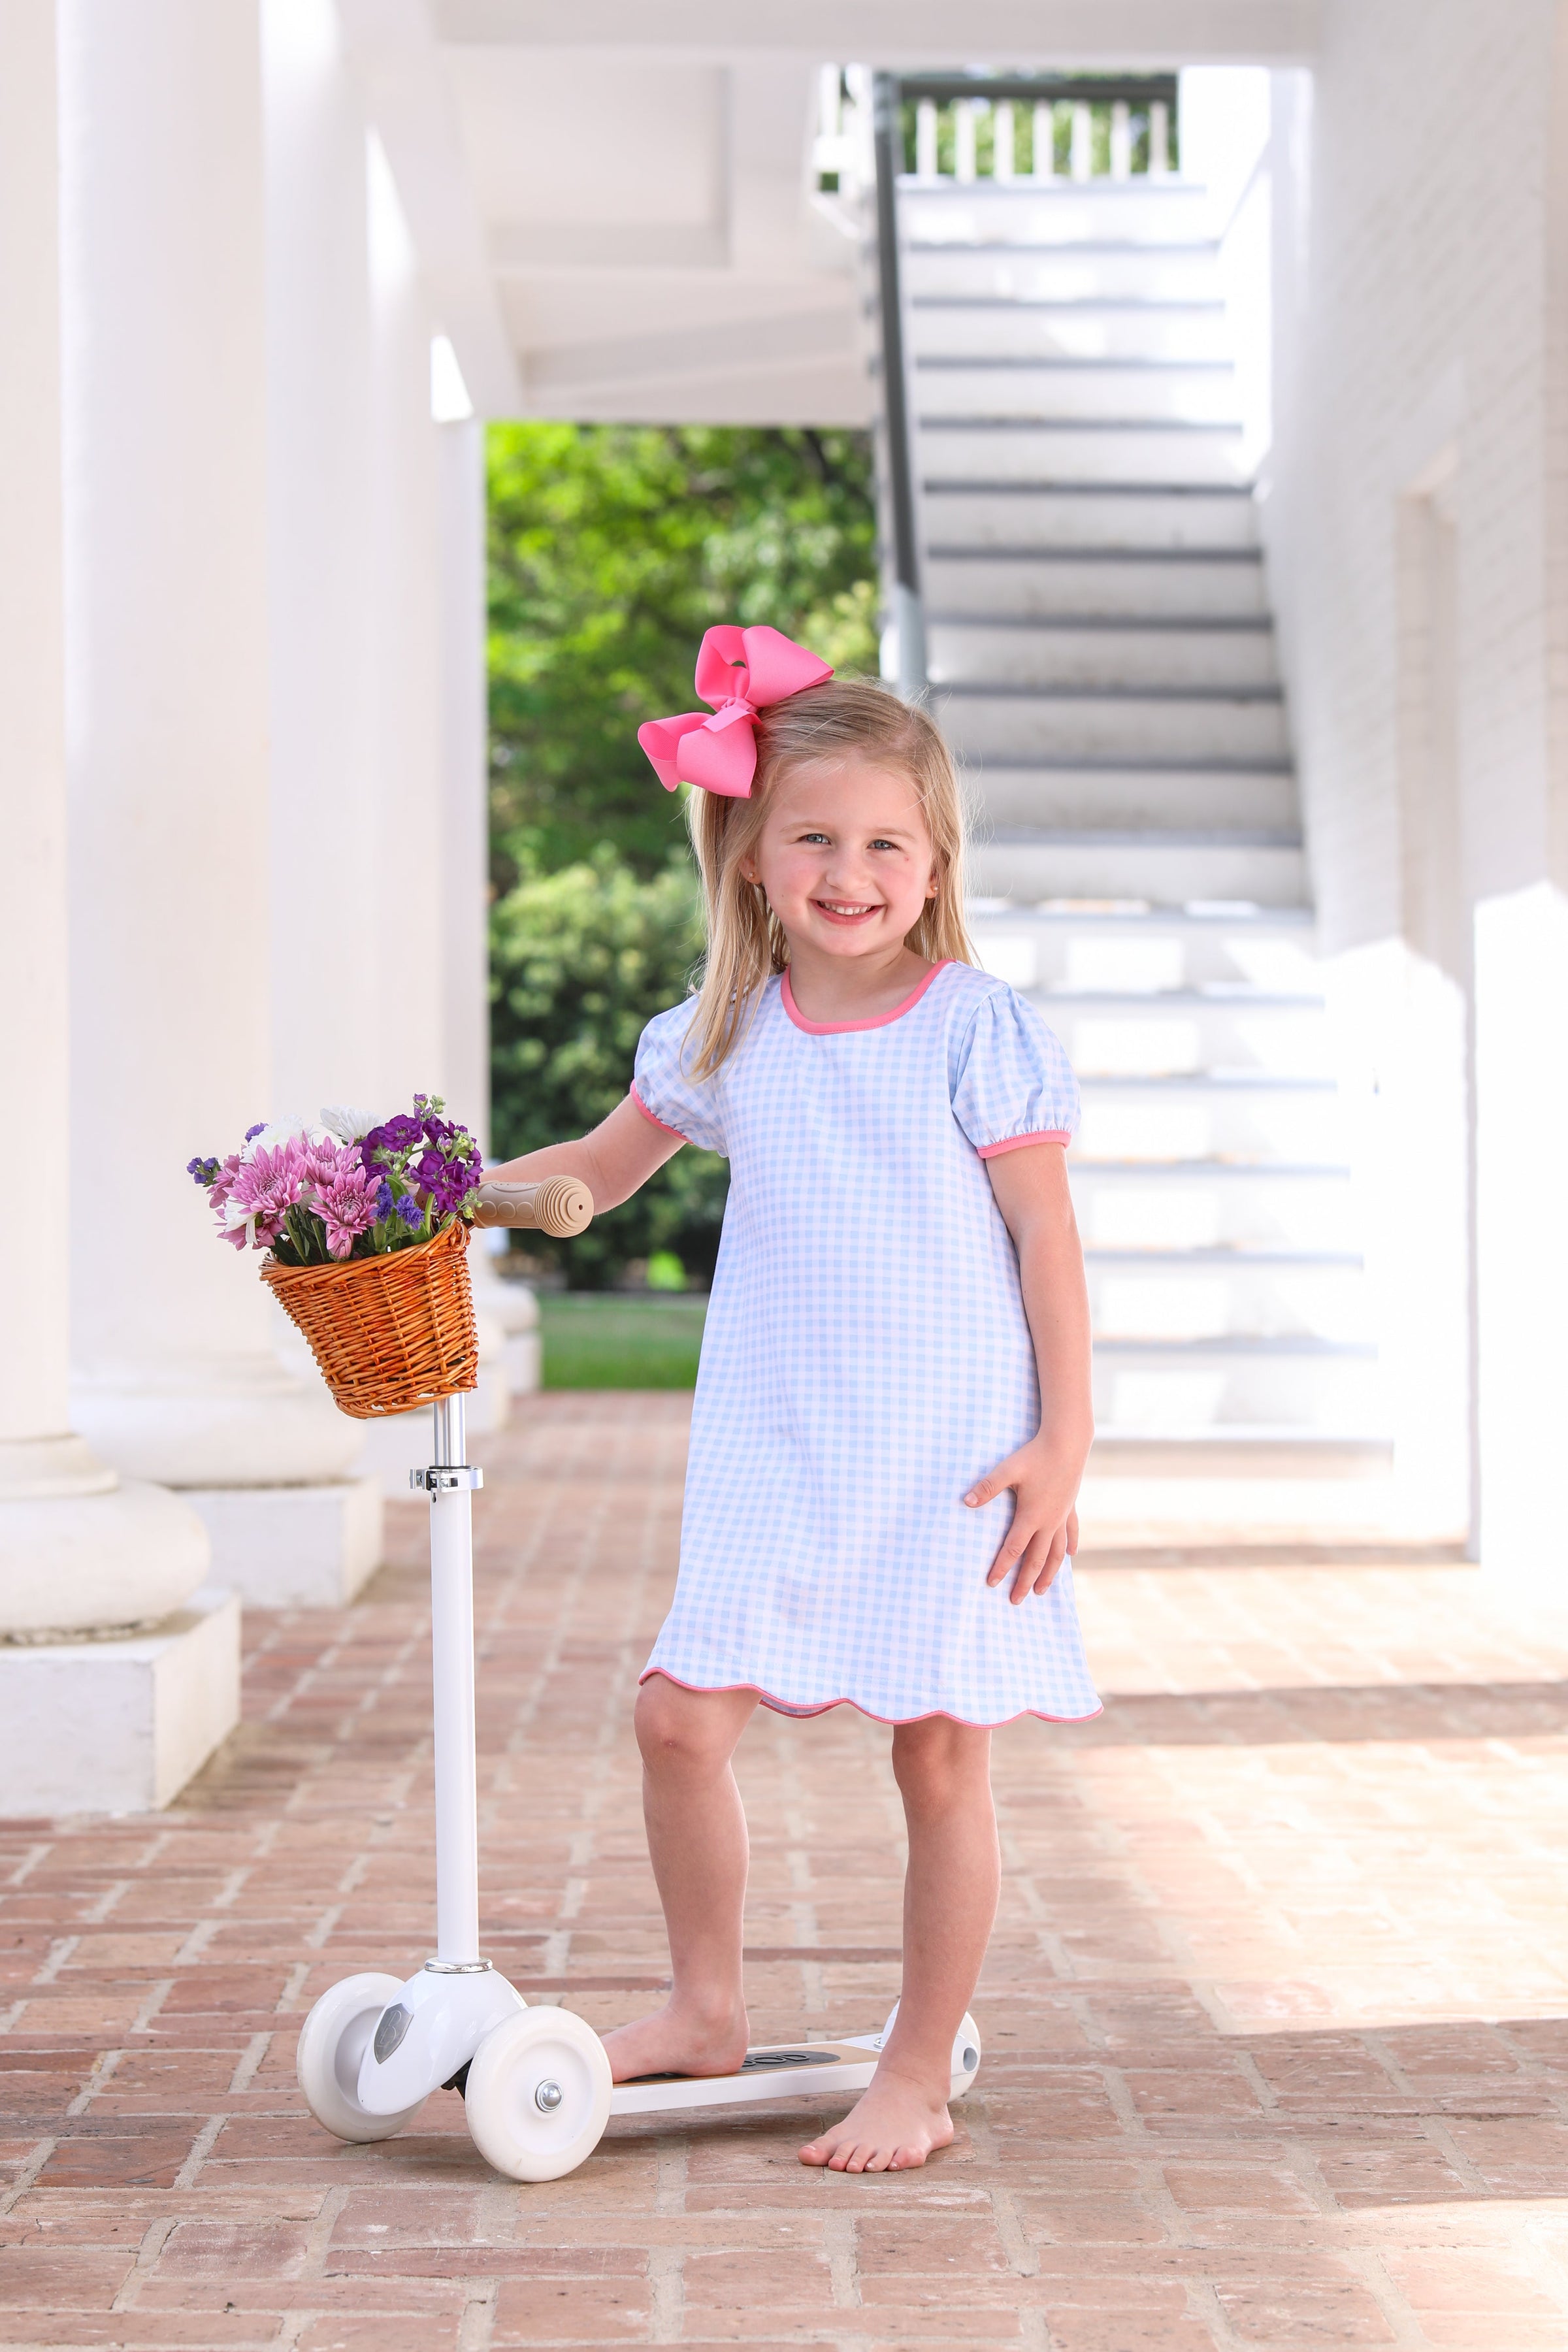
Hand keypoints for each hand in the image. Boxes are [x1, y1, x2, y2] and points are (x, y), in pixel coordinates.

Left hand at [963, 1434, 1084, 1602]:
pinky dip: (1069, 1546)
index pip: (1013, 1549)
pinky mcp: (1070, 1507)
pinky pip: (1071, 1532)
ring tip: (1042, 1590)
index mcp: (1031, 1516)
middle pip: (1036, 1559)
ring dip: (1048, 1573)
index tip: (991, 1584)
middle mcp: (1049, 1521)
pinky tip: (1070, 1556)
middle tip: (1016, 1601)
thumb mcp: (1007, 1469)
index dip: (1001, 1567)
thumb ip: (987, 1487)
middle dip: (1025, 1581)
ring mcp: (1062, 1516)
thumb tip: (966, 1501)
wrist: (1067, 1443)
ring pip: (1056, 1553)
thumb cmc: (1034, 1455)